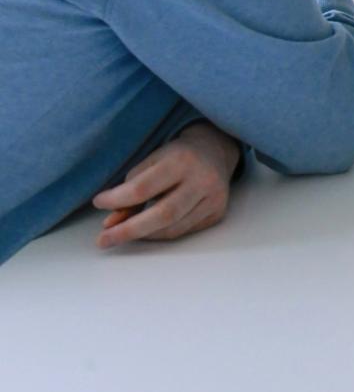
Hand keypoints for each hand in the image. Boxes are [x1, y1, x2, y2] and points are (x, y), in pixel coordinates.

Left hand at [92, 121, 240, 248]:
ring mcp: (214, 198)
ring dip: (143, 234)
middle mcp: (204, 180)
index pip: (144, 187)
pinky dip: (160, 233)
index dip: (117, 200)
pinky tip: (148, 229)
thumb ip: (131, 189)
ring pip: (172, 228)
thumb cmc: (176, 156)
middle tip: (103, 240)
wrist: (215, 151)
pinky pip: (182, 231)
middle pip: (163, 214)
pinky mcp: (217, 213)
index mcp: (183, 160)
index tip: (98, 203)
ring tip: (122, 233)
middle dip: (128, 230)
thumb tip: (111, 223)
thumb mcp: (151, 161)